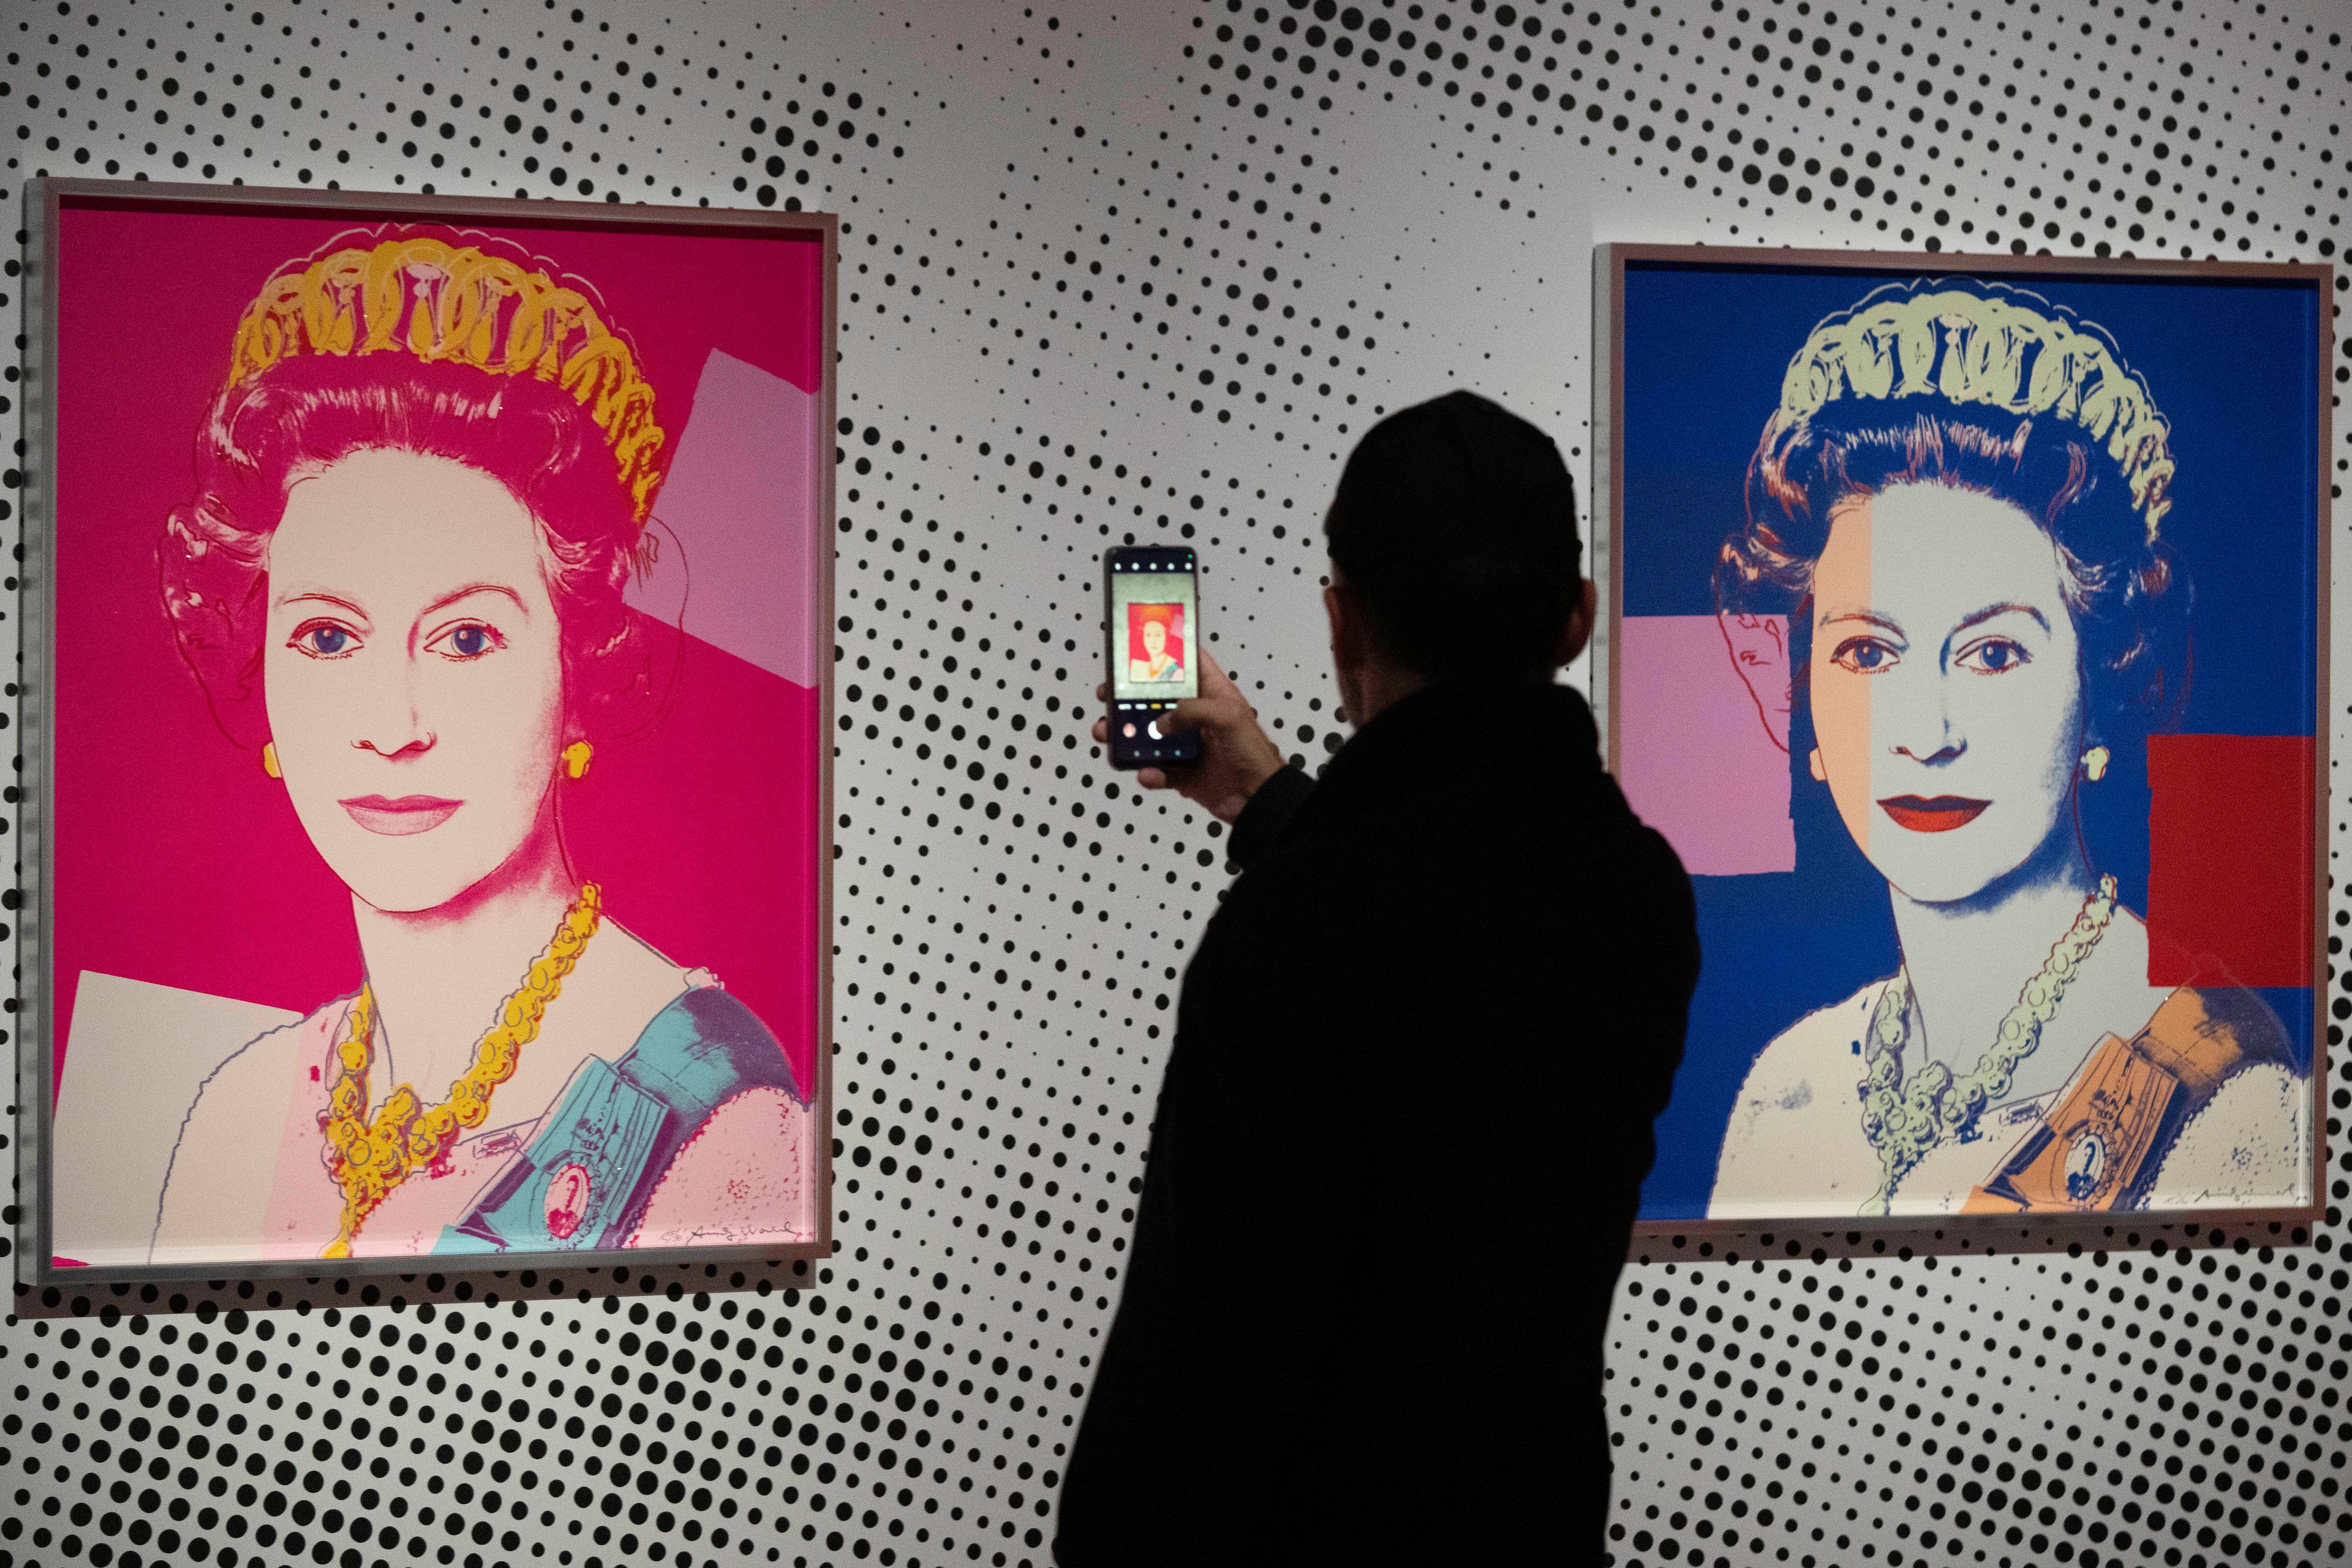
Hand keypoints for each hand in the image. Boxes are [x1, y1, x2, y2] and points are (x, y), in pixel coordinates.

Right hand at [1091, 651, 1286, 823]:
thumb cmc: (1256, 754)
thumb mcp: (1229, 717)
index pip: (1190, 666)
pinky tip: (1146, 772)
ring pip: (1150, 736)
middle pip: (1158, 700)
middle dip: (1131, 698)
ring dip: (1127, 736)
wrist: (1260, 799)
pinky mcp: (1184, 773)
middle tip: (1108, 694)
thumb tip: (1162, 721)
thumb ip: (1192, 710)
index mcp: (1213, 695)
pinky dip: (1148, 772)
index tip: (1142, 649)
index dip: (1168, 654)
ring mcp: (1188, 746)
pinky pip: (1158, 771)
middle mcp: (1198, 718)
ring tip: (1108, 733)